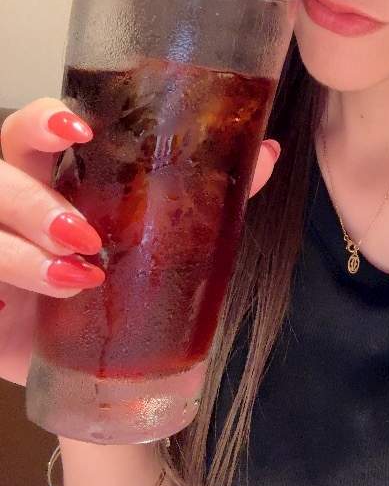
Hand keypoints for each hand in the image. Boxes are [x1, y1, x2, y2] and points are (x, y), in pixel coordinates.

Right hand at [0, 99, 280, 387]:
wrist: (98, 365)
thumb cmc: (124, 286)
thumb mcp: (165, 239)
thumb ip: (205, 194)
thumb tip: (265, 153)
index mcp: (56, 178)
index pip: (33, 129)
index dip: (44, 121)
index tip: (81, 131)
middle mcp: (15, 207)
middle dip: (32, 198)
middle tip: (84, 233)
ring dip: (26, 252)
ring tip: (79, 277)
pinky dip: (8, 287)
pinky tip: (42, 306)